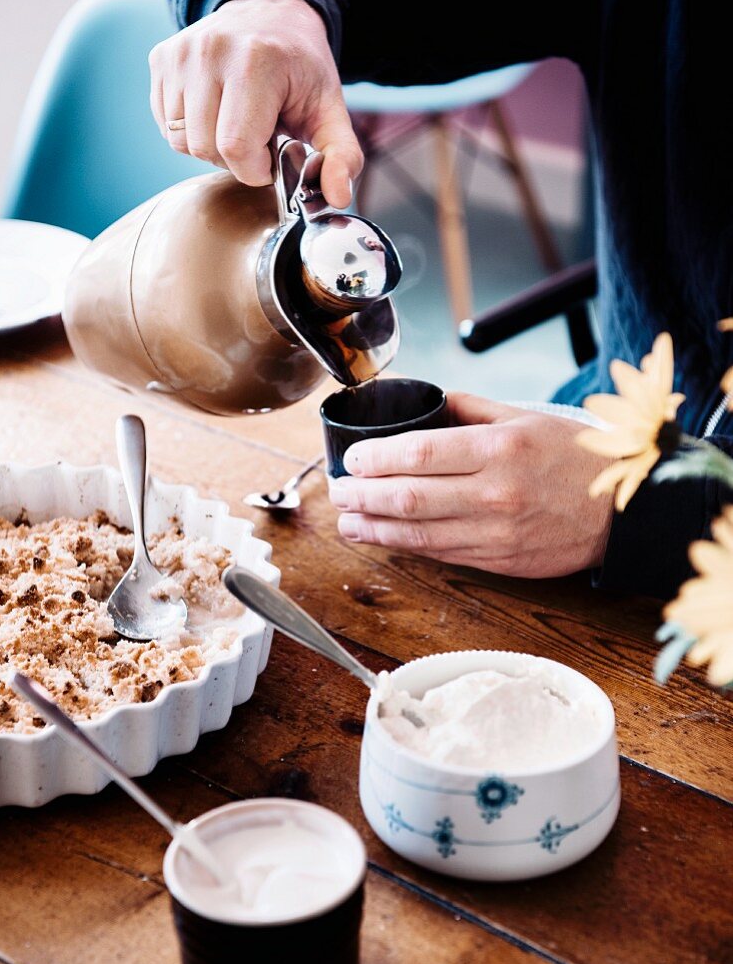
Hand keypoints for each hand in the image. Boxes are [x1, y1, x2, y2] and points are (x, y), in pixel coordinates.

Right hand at [149, 0, 362, 207]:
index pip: (235, 148)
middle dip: (234, 160)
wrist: (271, 17)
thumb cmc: (300, 70)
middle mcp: (212, 51)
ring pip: (181, 140)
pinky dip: (191, 131)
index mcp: (256, 61)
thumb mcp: (330, 112)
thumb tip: (337, 196)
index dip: (255, 169)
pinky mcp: (162, 58)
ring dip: (210, 147)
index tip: (272, 157)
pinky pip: (167, 124)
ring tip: (236, 124)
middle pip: (205, 147)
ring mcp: (181, 53)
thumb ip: (342, 157)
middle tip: (257, 139)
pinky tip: (216, 113)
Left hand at [327, 393, 614, 577]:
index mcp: (499, 449)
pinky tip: (382, 536)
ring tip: (346, 519)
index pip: (419, 454)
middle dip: (362, 495)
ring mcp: (495, 534)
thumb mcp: (526, 417)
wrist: (625, 512)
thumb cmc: (577, 458)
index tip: (351, 459)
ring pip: (417, 535)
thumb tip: (423, 401)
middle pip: (408, 498)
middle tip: (337, 489)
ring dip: (372, 528)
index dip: (375, 459)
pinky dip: (405, 545)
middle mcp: (494, 493)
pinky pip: (441, 553)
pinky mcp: (499, 562)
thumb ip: (470, 409)